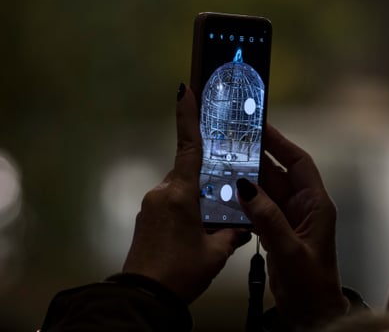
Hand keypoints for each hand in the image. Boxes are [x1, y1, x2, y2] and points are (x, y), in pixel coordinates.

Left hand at [123, 84, 250, 302]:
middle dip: (206, 181)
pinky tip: (193, 234)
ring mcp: (151, 204)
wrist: (143, 298)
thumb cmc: (180, 272)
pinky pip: (169, 203)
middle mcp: (162, 192)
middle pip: (188, 172)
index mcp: (180, 194)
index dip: (187, 116)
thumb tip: (244, 226)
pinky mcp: (146, 217)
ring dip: (196, 200)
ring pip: (180, 189)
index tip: (185, 90)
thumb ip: (232, 234)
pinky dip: (184, 210)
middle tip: (221, 200)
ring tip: (207, 229)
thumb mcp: (215, 253)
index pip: (188, 147)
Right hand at [237, 125, 348, 327]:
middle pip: (279, 173)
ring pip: (267, 190)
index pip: (299, 163)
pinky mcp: (277, 231)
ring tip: (225, 164)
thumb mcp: (289, 249)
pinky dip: (245, 201)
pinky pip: (260, 207)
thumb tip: (245, 187)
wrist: (310, 313)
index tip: (261, 127)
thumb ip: (268, 218)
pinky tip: (227, 196)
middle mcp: (303, 206)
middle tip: (233, 143)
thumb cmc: (310, 284)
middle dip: (258, 158)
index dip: (281, 144)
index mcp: (315, 204)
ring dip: (248, 179)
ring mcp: (289, 218)